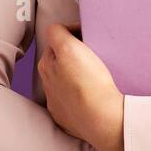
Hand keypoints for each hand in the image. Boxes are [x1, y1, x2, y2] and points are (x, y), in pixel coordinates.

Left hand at [37, 22, 124, 150]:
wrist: (103, 119)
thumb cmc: (89, 83)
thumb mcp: (69, 48)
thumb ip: (58, 33)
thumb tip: (60, 31)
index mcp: (46, 65)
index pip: (56, 38)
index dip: (73, 33)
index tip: (88, 36)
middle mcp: (47, 84)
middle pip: (59, 59)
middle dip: (72, 55)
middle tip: (92, 55)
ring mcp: (57, 103)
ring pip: (64, 81)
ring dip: (75, 76)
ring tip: (94, 77)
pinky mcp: (68, 118)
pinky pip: (71, 102)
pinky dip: (78, 96)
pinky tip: (91, 96)